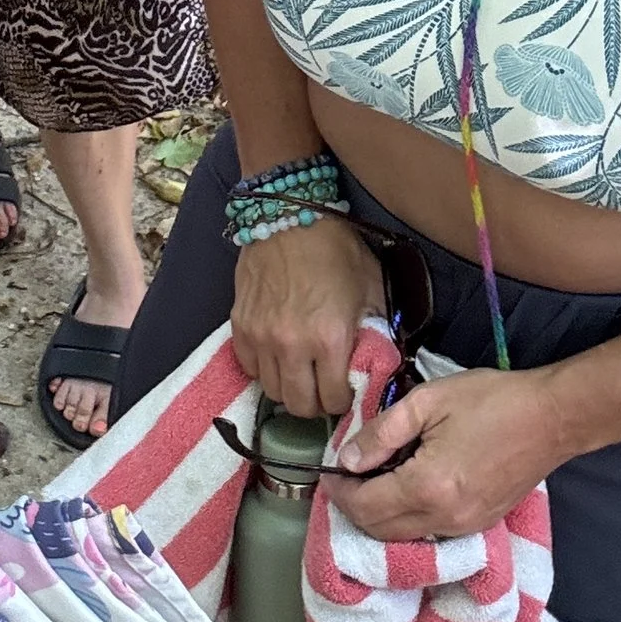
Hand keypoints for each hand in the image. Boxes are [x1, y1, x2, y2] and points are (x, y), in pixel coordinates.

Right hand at [230, 214, 382, 418]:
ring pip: (271, 391)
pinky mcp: (239, 326)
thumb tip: (381, 358)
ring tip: (300, 372)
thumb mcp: (372, 286)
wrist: (289, 215)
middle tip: (323, 388)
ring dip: (289, 387)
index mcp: (330, 338)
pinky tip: (277, 355)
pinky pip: (248, 367)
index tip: (346, 390)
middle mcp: (291, 346)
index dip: (344, 400)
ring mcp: (261, 337)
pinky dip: (263, 369)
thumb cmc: (335, 248)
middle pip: (299, 405)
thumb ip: (378, 327)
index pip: (334, 399)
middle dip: (316, 403)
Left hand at [332, 363, 571, 539]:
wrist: (552, 418)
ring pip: (402, 538)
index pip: (365, 506)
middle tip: (349, 476)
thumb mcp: (428, 401)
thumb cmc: (492, 400)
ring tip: (376, 480)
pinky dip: (406, 520)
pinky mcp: (479, 527)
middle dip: (355, 507)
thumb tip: (346, 459)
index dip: (339, 491)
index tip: (332, 471)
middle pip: (379, 531)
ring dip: (379, 516)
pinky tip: (407, 490)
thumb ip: (381, 433)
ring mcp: (464, 528)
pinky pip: (428, 534)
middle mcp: (444, 519)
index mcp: (427, 487)